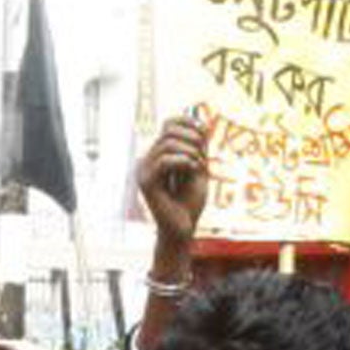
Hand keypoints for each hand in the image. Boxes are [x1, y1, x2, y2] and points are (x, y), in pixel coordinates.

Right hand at [137, 116, 208, 252]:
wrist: (183, 228)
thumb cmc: (190, 202)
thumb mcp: (198, 168)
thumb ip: (197, 147)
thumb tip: (201, 122)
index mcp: (158, 155)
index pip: (168, 123)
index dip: (187, 121)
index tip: (205, 131)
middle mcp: (148, 159)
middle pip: (168, 129)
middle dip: (191, 137)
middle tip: (203, 155)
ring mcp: (144, 170)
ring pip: (168, 143)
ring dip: (190, 151)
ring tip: (199, 166)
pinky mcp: (146, 183)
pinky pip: (164, 160)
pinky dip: (183, 161)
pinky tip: (192, 169)